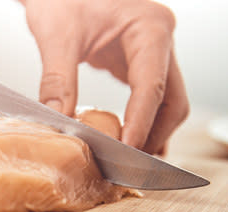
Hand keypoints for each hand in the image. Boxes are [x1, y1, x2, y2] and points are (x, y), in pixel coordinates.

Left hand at [20, 0, 188, 153]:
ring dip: (150, 134)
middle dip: (152, 136)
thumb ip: (57, 80)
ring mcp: (154, 52)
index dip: (140, 125)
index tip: (125, 153)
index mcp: (150, 27)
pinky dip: (141, 123)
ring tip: (125, 162)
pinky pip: (151, 99)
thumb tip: (57, 123)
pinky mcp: (139, 62)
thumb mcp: (56, 35)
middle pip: (172, 102)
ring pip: (167, 104)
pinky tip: (126, 145)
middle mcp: (160, 40)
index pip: (152, 87)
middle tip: (126, 167)